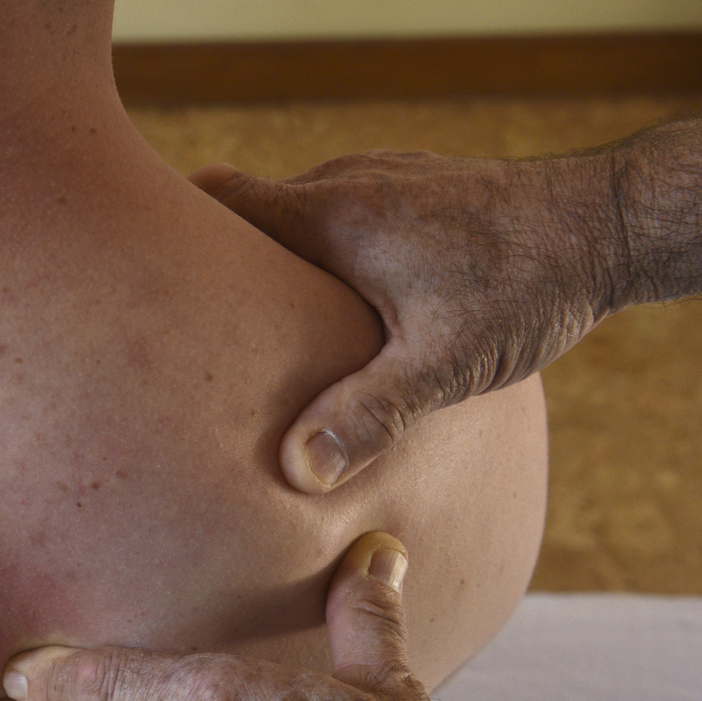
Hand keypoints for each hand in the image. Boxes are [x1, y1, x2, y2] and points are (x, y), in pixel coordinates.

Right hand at [190, 150, 619, 493]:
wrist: (610, 224)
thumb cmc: (531, 285)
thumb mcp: (450, 363)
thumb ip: (370, 412)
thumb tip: (296, 469)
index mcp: (331, 214)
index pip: (217, 200)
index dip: (168, 236)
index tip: (139, 288)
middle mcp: (342, 184)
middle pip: (240, 214)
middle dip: (208, 269)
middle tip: (178, 337)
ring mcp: (374, 181)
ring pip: (286, 218)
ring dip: (262, 268)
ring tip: (244, 340)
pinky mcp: (402, 193)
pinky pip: (329, 218)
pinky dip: (307, 259)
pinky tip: (321, 318)